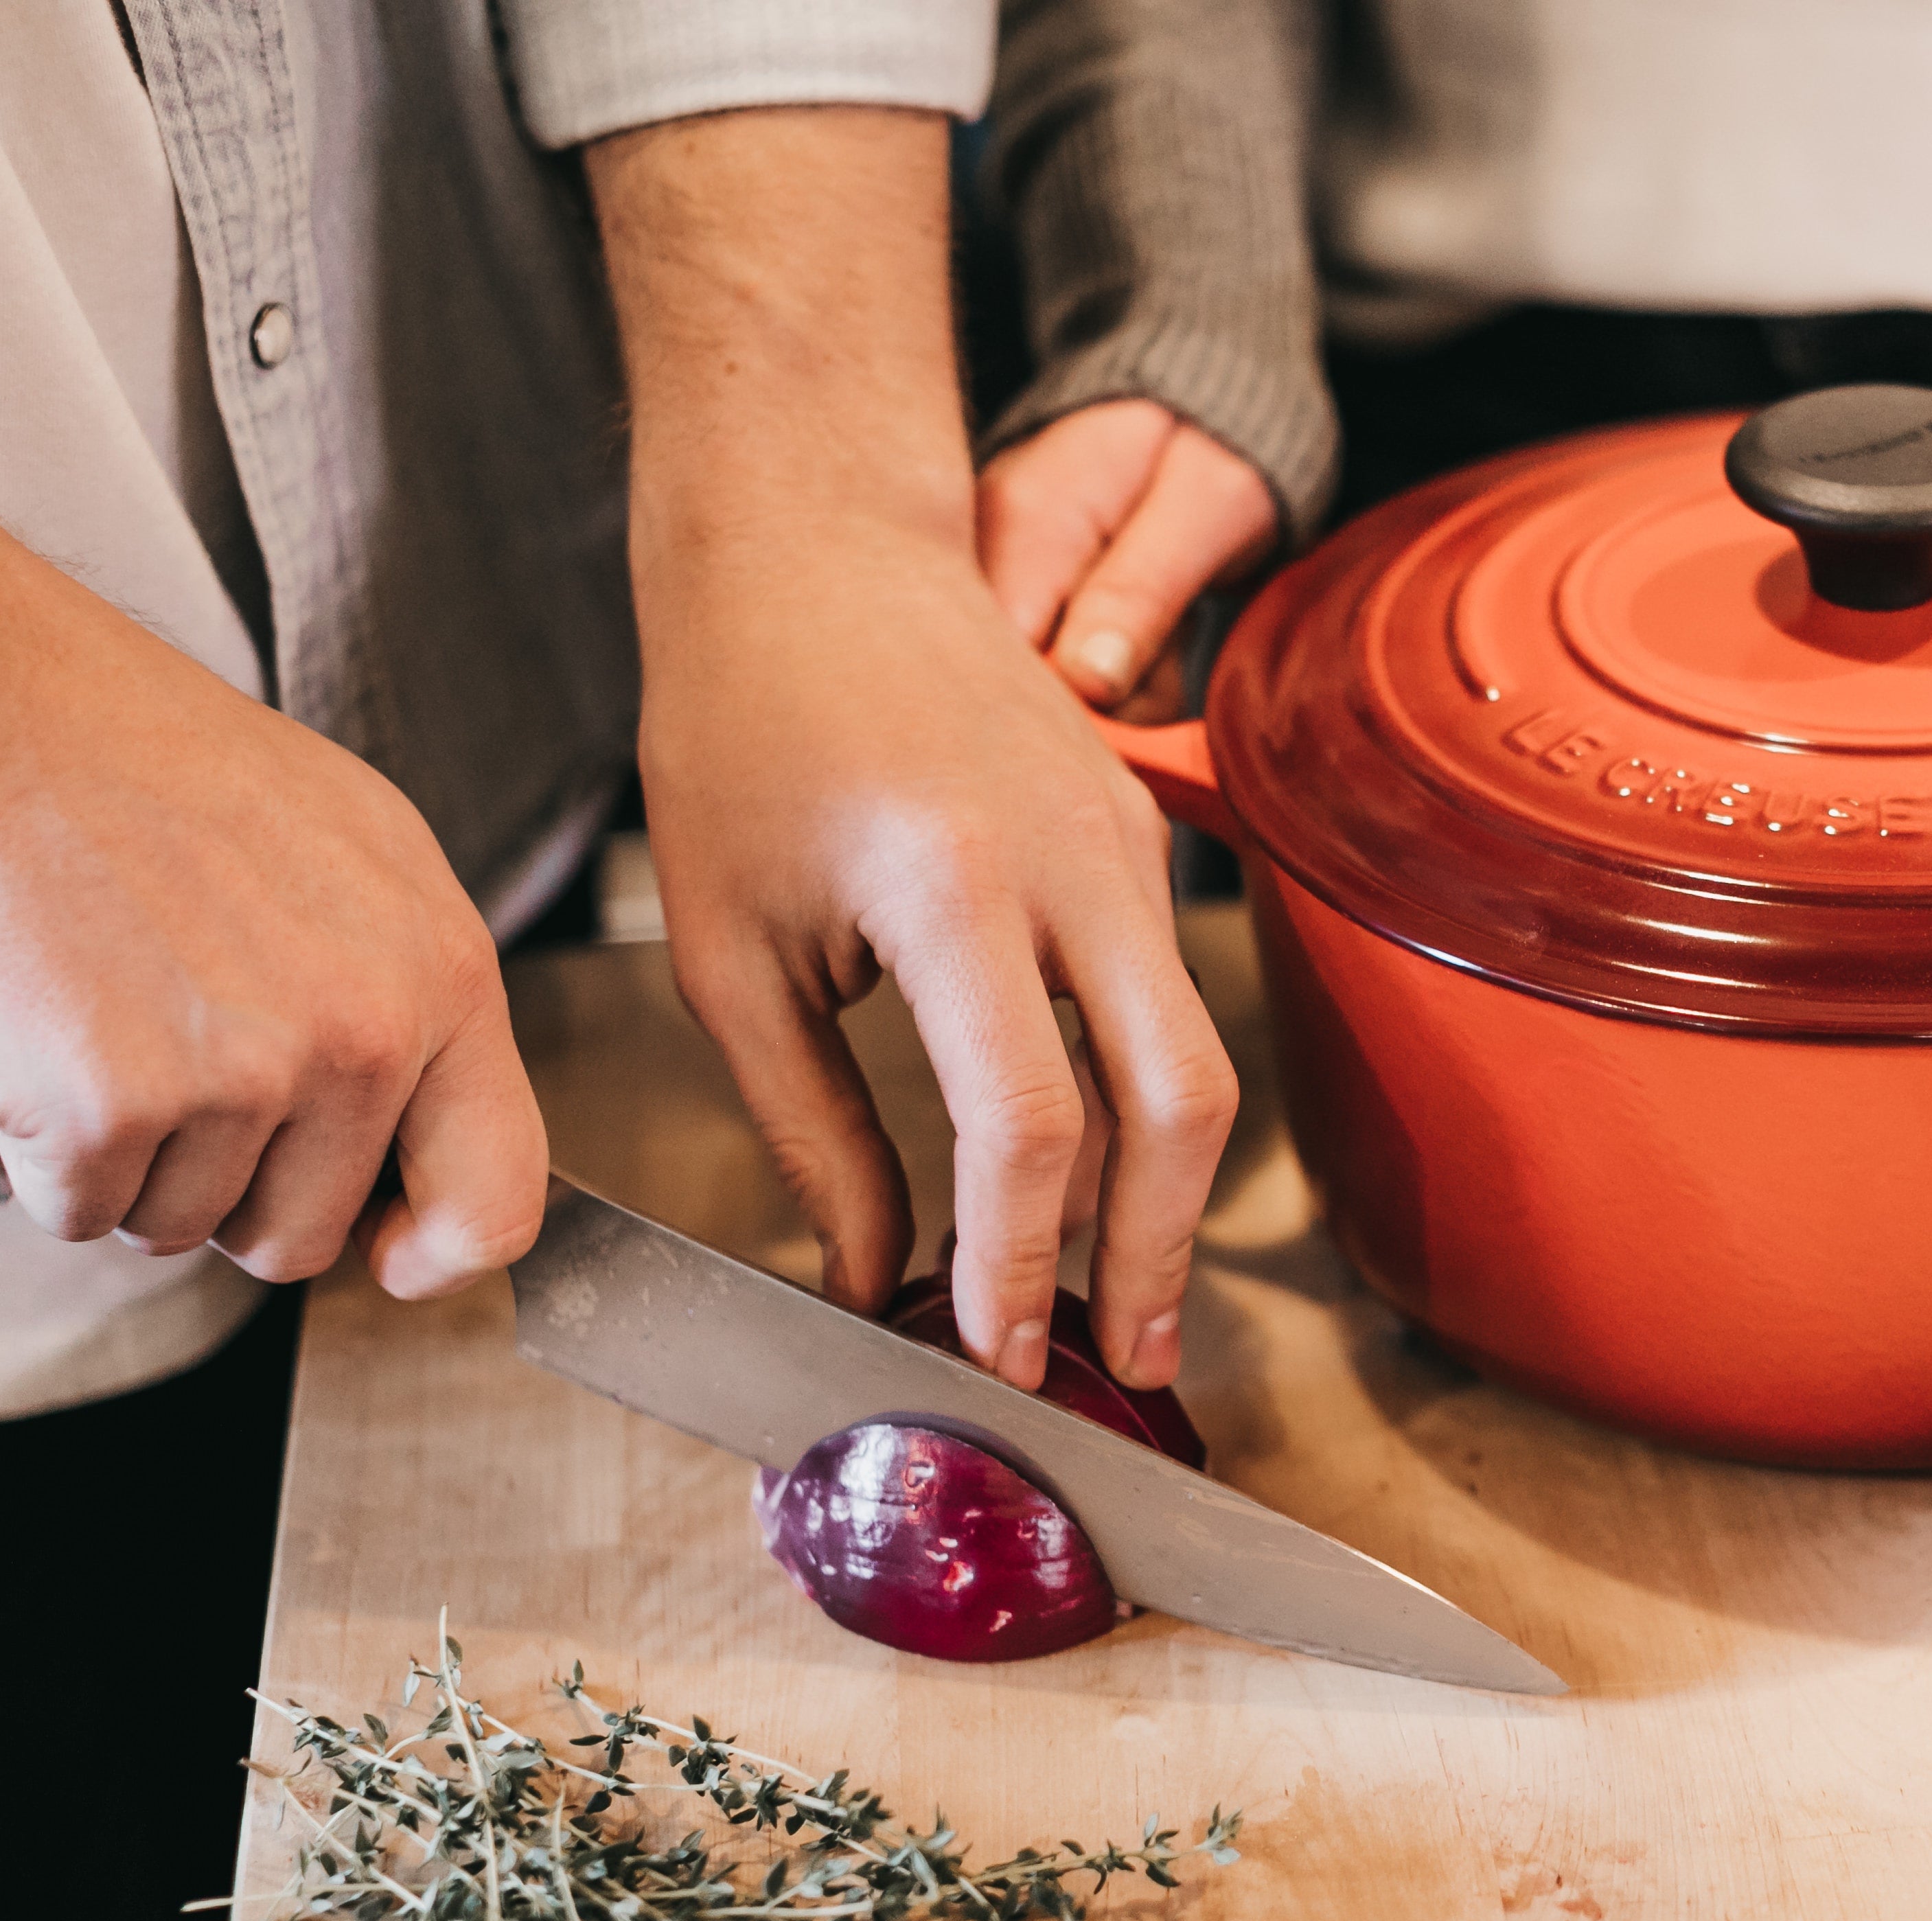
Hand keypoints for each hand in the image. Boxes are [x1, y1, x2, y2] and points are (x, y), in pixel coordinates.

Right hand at [0, 427, 542, 1293]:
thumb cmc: (166, 769)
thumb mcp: (364, 857)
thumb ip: (417, 999)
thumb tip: (433, 1137)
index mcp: (445, 978)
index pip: (499, 1198)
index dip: (440, 1256)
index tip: (395, 1257)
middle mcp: (364, 1039)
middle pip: (308, 1234)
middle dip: (239, 1189)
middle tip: (182, 1068)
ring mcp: (240, 1077)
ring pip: (188, 1227)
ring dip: (140, 1165)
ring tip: (117, 1024)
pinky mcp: (109, 1109)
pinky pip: (84, 1214)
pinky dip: (52, 1160)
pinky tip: (50, 1041)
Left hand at [591, 111, 1237, 1393]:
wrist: (816, 549)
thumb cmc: (744, 726)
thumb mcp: (732, 950)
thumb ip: (813, 1130)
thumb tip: (871, 1275)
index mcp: (947, 885)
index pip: (1026, 1121)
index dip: (1021, 1259)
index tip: (991, 1347)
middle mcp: (1069, 858)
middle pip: (1178, 1099)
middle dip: (1162, 1252)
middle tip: (1128, 1360)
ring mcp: (1124, 841)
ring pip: (1198, 1054)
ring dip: (1169, 1193)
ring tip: (1125, 1299)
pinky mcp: (1137, 838)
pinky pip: (1171, 998)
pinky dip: (1146, 1107)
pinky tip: (1095, 1177)